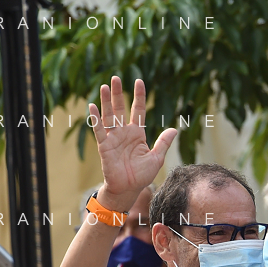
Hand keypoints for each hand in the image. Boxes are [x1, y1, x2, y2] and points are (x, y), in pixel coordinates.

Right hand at [89, 77, 177, 209]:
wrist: (128, 189)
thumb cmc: (141, 175)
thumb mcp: (156, 158)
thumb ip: (163, 143)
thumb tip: (175, 129)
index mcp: (137, 133)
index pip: (137, 110)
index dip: (138, 96)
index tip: (139, 81)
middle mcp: (124, 132)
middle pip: (120, 108)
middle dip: (118, 93)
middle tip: (116, 77)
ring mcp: (113, 138)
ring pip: (109, 116)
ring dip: (106, 101)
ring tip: (105, 86)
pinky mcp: (104, 146)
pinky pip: (99, 130)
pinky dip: (95, 119)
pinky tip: (92, 106)